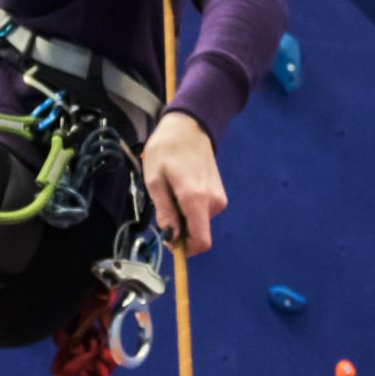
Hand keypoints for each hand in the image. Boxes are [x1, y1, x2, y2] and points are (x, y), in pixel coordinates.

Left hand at [140, 112, 226, 256]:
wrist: (190, 126)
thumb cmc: (167, 149)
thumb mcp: (155, 180)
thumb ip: (164, 211)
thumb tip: (172, 236)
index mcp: (196, 199)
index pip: (201, 241)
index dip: (185, 249)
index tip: (169, 240)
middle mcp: (213, 202)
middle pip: (197, 232)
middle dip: (179, 227)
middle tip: (163, 203)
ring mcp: (219, 197)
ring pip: (199, 221)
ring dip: (183, 215)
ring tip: (171, 190)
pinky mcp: (219, 193)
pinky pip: (203, 211)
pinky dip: (190, 207)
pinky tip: (181, 187)